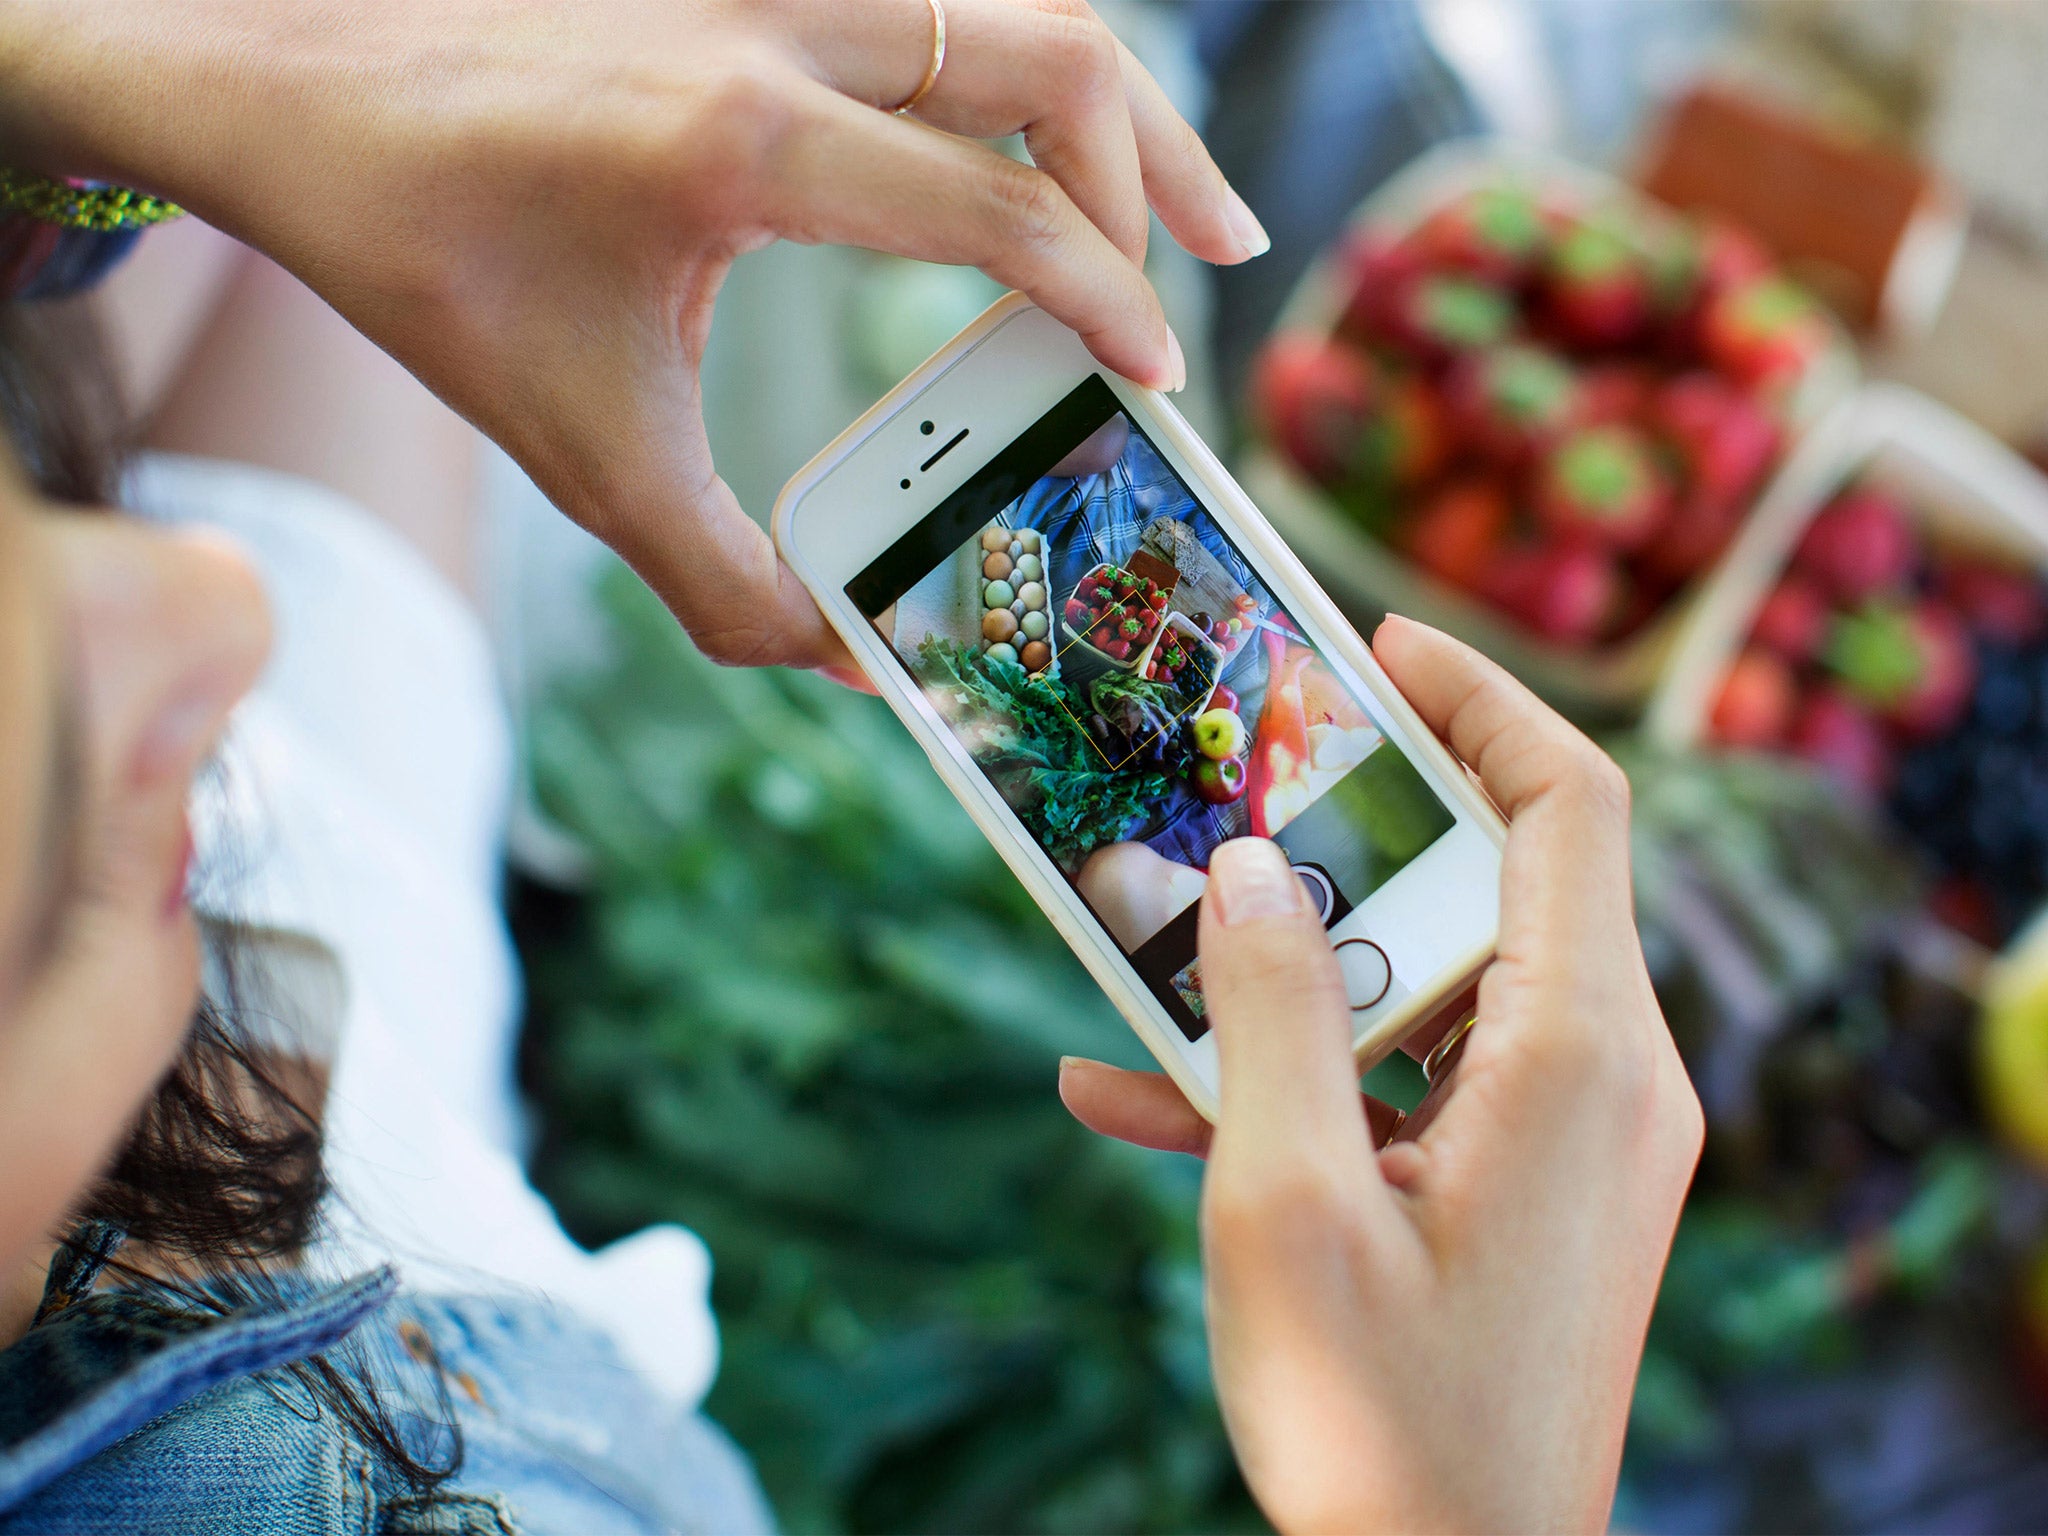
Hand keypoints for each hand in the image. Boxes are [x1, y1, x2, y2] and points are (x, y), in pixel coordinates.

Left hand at [1, 0, 1263, 674]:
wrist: (286, 83)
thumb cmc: (425, 259)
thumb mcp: (580, 450)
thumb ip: (726, 578)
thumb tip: (850, 658)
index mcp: (741, 142)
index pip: (996, 204)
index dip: (1103, 296)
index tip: (1154, 373)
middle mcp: (770, 24)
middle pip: (1046, 54)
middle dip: (1157, 167)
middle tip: (1212, 265)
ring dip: (1104, 96)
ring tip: (1167, 196)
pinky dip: (1007, 65)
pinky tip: (1018, 141)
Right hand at [1061, 617, 1702, 1532]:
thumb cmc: (1381, 1426)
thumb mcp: (1287, 1199)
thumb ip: (1267, 1008)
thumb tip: (1248, 863)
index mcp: (1579, 1053)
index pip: (1567, 800)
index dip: (1476, 696)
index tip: (1366, 647)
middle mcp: (1605, 1078)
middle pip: (1486, 880)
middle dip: (1342, 835)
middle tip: (1222, 793)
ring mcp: (1572, 1140)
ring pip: (1429, 983)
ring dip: (1291, 968)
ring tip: (1147, 954)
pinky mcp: (1526, 1192)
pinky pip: (1414, 1082)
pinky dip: (1304, 1072)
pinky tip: (1136, 1096)